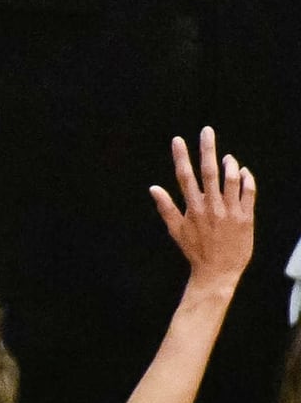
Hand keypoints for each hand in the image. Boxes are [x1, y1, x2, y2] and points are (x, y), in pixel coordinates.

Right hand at [149, 127, 254, 290]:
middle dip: (207, 149)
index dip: (181, 156)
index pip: (185, 176)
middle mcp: (211, 206)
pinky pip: (249, 192)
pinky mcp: (246, 217)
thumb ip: (166, 207)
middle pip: (209, 171)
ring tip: (226, 157)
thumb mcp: (176, 231)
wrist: (218, 272)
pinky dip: (247, 179)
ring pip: (232, 179)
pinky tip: (244, 172)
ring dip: (230, 164)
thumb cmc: (195, 251)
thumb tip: (153, 188)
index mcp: (193, 208)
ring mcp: (230, 211)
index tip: (178, 140)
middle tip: (207, 131)